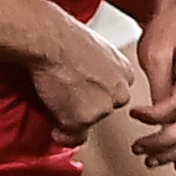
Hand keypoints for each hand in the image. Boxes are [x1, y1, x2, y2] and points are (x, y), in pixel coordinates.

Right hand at [33, 9, 141, 144]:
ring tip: (56, 104)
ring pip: (87, 124)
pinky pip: (72, 138)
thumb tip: (89, 80)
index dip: (95, 96)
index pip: (115, 94)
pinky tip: (54, 127)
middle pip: (104, 111)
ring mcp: (103, 108)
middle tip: (67, 100)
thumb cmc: (65, 37)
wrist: (50, 42)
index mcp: (125, 72)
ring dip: (72, 119)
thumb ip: (100, 69)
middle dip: (87, 109)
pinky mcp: (83, 120)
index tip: (84, 97)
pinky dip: (61, 135)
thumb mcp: (95, 50)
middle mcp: (120, 92)